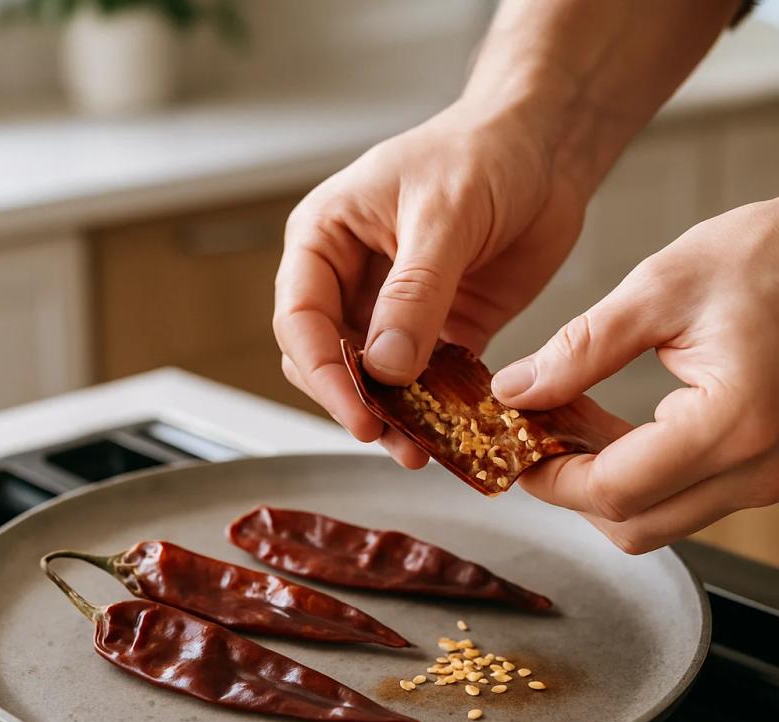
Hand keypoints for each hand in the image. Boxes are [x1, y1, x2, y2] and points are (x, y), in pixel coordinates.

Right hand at [274, 98, 588, 466]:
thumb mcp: (445, 215)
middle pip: (326, 357)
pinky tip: (452, 426)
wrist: (544, 151)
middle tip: (393, 438)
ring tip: (421, 448)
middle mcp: (349, 278)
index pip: (299, 317)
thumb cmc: (484, 153)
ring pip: (372, 378)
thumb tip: (387, 367)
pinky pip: (423, 379)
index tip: (359, 413)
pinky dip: (433, 406)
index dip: (322, 372)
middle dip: (354, 400)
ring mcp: (392, 308)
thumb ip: (415, 292)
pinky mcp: (437, 328)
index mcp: (326, 239)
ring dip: (392, 414)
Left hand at [492, 199, 778, 552]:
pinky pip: (681, 495)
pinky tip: (604, 425)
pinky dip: (633, 472)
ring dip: (599, 480)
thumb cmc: (767, 259)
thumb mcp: (660, 290)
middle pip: (634, 524)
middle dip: (569, 487)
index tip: (516, 447)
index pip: (615, 491)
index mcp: (733, 424)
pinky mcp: (760, 468)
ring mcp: (765, 476)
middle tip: (535, 434)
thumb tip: (516, 391)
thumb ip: (581, 350)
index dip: (551, 479)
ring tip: (565, 420)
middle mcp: (757, 469)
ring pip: (656, 517)